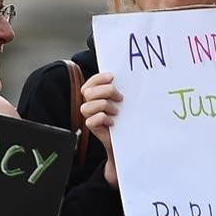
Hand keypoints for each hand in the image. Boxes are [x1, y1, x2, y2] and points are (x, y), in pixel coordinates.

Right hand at [79, 72, 122, 186]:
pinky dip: (103, 119)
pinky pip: (91, 121)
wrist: (128, 138)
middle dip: (105, 91)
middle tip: (120, 97)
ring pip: (87, 106)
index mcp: (95, 95)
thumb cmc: (126, 117)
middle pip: (88, 92)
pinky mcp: (92, 128)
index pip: (91, 82)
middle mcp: (90, 104)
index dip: (99, 78)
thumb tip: (128, 77)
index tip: (113, 77)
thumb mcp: (124, 102)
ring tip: (116, 111)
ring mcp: (89, 116)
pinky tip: (113, 122)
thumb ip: (120, 91)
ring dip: (104, 106)